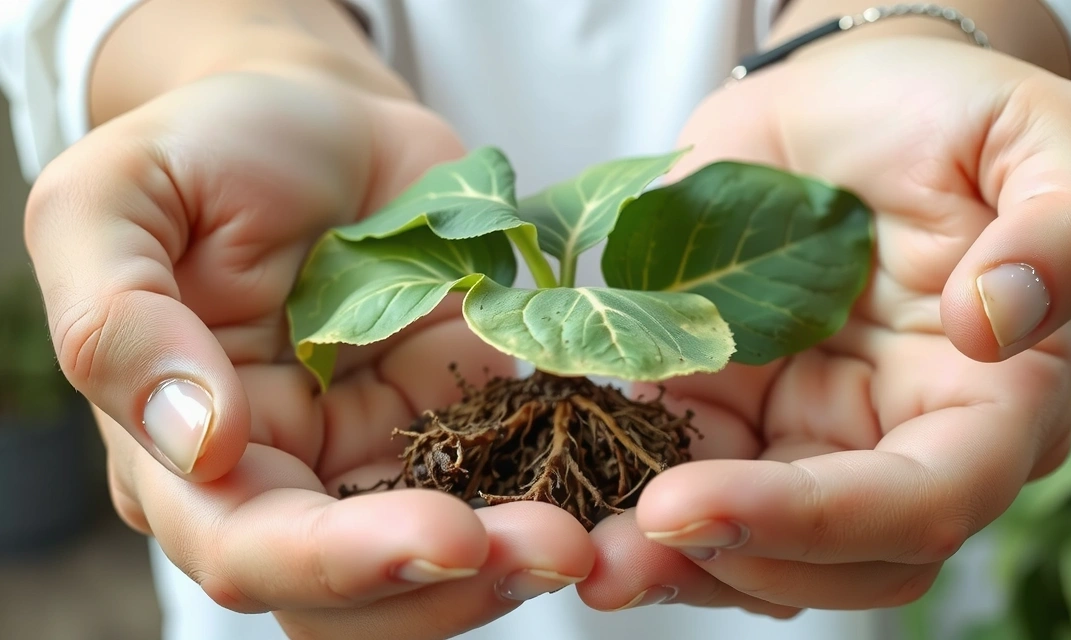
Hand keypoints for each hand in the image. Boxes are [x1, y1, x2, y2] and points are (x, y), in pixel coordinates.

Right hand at [25, 70, 592, 637]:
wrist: (324, 125)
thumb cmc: (210, 147)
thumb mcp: (118, 200)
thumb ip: (119, 321)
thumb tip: (196, 443)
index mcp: (180, 454)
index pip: (247, 549)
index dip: (344, 561)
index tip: (449, 536)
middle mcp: (282, 482)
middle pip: (353, 596)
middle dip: (451, 587)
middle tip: (558, 547)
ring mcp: (378, 463)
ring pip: (434, 574)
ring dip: (513, 567)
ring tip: (592, 535)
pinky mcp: (457, 428)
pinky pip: (506, 492)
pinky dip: (556, 501)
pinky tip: (610, 486)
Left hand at [575, 36, 1070, 614]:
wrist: (839, 103)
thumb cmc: (942, 112)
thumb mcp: (1037, 134)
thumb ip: (1065, 226)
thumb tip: (999, 323)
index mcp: (991, 401)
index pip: (923, 501)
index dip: (812, 520)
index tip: (689, 504)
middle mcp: (900, 443)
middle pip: (836, 559)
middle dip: (726, 565)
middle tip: (612, 554)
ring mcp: (807, 440)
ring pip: (755, 552)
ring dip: (666, 565)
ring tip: (570, 550)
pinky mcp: (730, 417)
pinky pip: (684, 485)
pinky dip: (628, 505)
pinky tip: (564, 499)